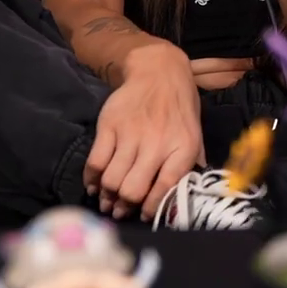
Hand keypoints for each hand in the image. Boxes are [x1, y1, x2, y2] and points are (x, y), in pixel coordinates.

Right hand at [84, 43, 203, 220]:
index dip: (151, 207)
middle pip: (133, 189)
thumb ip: (192, 162)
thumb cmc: (180, 107)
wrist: (159, 71)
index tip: (143, 215)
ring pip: (112, 179)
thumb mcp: (195, 132)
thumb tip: (187, 194)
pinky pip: (95, 162)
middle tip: (120, 210)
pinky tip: (94, 185)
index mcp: (183, 147)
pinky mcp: (109, 126)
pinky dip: (91, 179)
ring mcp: (131, 134)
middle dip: (124, 206)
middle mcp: (157, 143)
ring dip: (107, 196)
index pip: (166, 187)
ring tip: (107, 201)